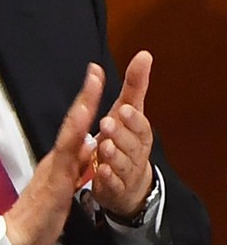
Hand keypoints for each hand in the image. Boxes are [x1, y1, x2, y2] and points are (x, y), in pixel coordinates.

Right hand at [5, 63, 102, 244]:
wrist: (18, 237)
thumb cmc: (39, 217)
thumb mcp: (63, 189)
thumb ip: (74, 167)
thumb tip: (86, 145)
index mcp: (60, 162)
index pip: (76, 128)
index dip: (86, 104)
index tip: (96, 81)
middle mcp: (57, 158)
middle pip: (73, 122)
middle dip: (86, 95)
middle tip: (96, 70)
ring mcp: (55, 166)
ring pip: (70, 131)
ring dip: (82, 106)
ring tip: (93, 83)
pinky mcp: (55, 178)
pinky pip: (67, 152)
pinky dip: (75, 133)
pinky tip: (83, 120)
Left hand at [91, 51, 154, 218]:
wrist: (129, 183)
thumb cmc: (127, 141)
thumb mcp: (129, 113)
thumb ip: (135, 86)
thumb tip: (143, 55)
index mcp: (137, 132)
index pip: (139, 123)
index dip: (133, 117)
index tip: (123, 108)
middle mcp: (134, 151)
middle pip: (131, 143)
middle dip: (121, 133)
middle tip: (107, 124)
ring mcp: (125, 171)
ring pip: (122, 163)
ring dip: (113, 154)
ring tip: (103, 146)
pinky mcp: (114, 188)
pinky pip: (112, 184)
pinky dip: (108, 178)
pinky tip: (100, 172)